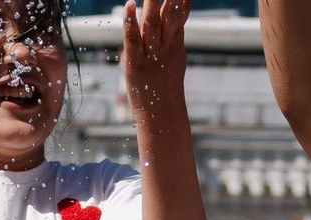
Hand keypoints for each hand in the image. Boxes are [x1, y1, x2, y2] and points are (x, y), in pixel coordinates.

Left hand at [122, 0, 189, 118]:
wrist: (161, 117)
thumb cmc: (166, 87)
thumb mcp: (175, 57)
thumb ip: (175, 34)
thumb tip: (179, 13)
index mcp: (175, 43)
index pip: (180, 13)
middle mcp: (164, 46)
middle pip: (169, 14)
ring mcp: (150, 55)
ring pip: (152, 23)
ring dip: (152, 2)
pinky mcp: (135, 63)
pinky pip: (133, 40)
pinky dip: (130, 22)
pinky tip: (130, 5)